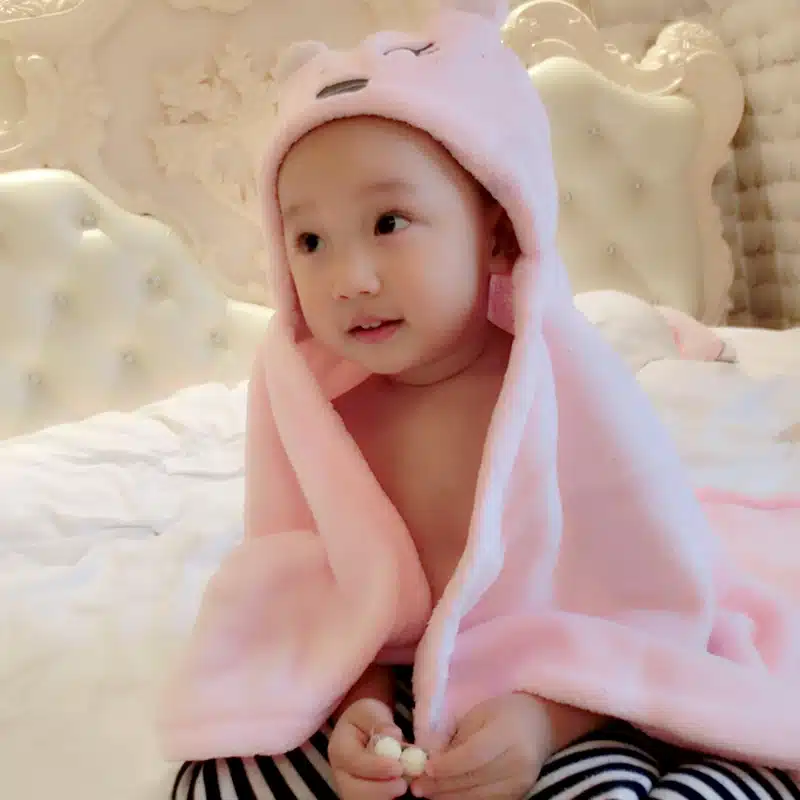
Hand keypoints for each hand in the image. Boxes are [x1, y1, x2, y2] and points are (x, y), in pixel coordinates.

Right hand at [328, 697, 408, 798]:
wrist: (362, 726)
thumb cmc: (366, 716)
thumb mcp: (372, 711)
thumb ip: (382, 723)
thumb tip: (393, 737)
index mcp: (340, 747)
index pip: (355, 762)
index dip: (377, 768)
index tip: (398, 767)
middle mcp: (340, 772)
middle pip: (353, 791)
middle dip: (380, 791)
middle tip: (403, 784)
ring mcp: (348, 786)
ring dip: (384, 796)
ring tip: (403, 783)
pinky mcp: (361, 795)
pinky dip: (386, 797)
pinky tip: (399, 785)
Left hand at [411, 693, 548, 798]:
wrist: (540, 724)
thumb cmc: (504, 712)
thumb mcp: (479, 715)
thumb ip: (458, 740)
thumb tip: (428, 762)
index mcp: (508, 735)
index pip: (474, 756)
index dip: (447, 766)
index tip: (425, 768)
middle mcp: (518, 764)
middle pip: (474, 781)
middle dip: (441, 786)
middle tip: (416, 787)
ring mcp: (520, 784)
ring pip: (479, 798)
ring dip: (449, 798)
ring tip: (426, 793)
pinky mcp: (519, 796)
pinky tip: (446, 796)